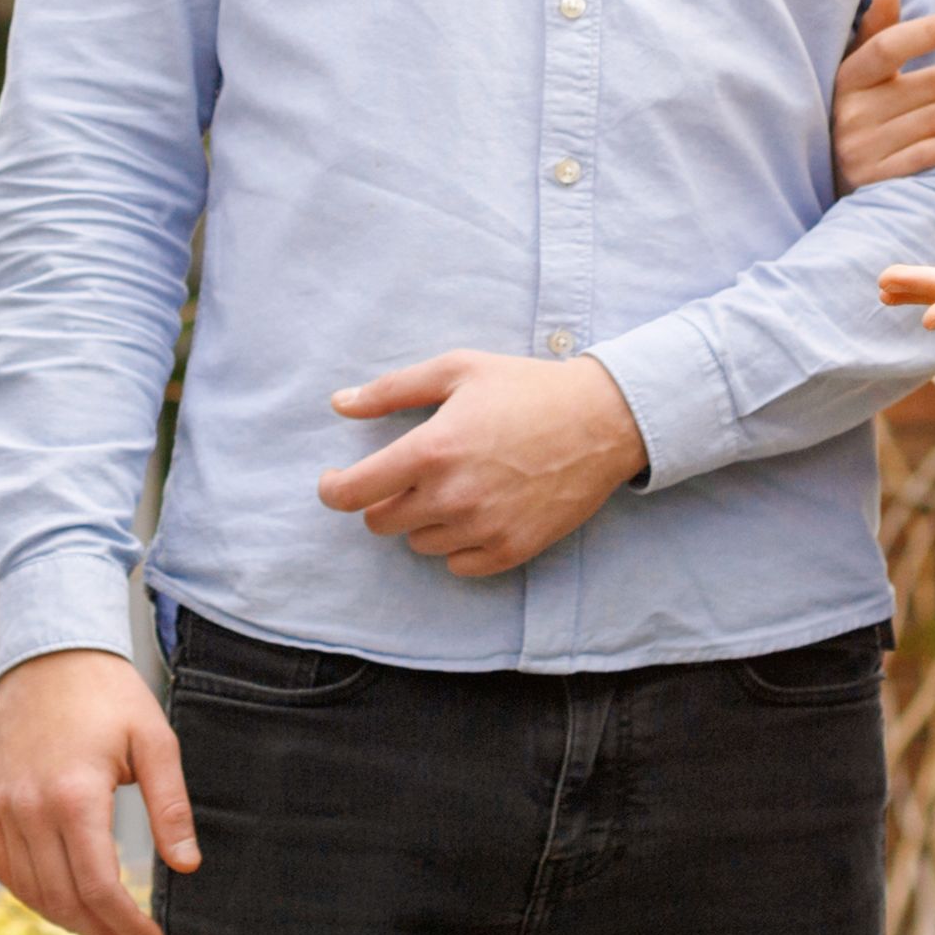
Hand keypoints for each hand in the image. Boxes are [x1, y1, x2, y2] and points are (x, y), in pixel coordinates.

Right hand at [0, 649, 192, 934]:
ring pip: (31, 892)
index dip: (127, 923)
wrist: (50, 656)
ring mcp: (4, 808)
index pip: (98, 887)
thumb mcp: (155, 741)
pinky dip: (34, 896)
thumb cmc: (110, 695)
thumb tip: (188, 866)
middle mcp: (30, 808)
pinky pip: (6, 869)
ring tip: (105, 928)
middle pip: (63, 900)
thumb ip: (171, 807)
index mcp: (75, 795)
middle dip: (101, 932)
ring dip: (68, 920)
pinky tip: (64, 901)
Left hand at [315, 352, 648, 576]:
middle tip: (411, 473)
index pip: (353, 494)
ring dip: (422, 519)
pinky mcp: (512, 550)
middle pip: (380, 523)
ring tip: (456, 484)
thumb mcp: (456, 370)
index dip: (333, 490)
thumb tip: (340, 404)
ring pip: (418, 543)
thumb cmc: (526, 388)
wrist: (601, 420)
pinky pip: (457, 564)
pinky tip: (476, 511)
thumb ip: (391, 390)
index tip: (335, 482)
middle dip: (383, 499)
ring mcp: (483, 528)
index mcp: (430, 451)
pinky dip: (456, 543)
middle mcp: (451, 497)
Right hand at [832, 0, 934, 191]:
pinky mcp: (878, 178)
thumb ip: (877, 30)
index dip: (931, 31)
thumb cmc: (859, 109)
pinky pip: (928, 155)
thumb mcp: (859, 70)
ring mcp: (864, 147)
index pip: (890, 46)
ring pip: (933, 120)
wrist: (834, 174)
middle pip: (926, 86)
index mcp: (849, 77)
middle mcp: (853, 111)